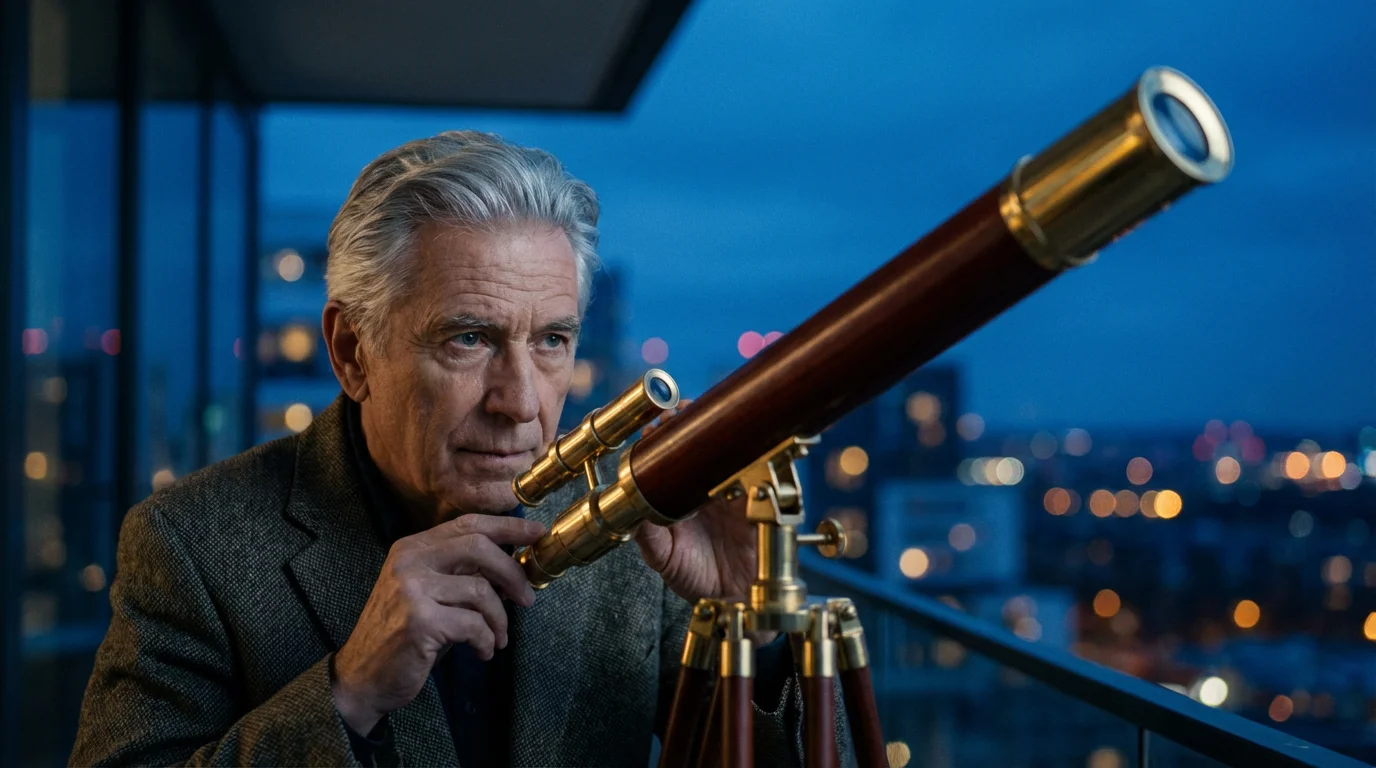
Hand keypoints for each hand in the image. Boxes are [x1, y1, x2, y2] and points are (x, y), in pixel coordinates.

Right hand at [331, 514, 545, 734]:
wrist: (362, 677)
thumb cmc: (402, 637)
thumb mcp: (428, 595)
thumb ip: (460, 574)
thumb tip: (510, 566)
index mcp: (412, 548)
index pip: (467, 524)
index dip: (507, 527)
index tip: (536, 534)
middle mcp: (409, 561)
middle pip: (479, 547)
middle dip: (512, 573)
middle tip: (527, 598)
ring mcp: (411, 590)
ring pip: (480, 590)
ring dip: (499, 619)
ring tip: (498, 638)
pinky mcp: (419, 621)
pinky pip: (473, 625)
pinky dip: (486, 641)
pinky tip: (482, 652)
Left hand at [634, 400, 757, 604]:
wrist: (734, 600)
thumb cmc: (697, 578)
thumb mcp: (664, 558)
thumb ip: (648, 537)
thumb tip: (631, 513)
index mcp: (683, 495)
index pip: (673, 456)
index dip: (664, 437)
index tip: (654, 427)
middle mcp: (709, 486)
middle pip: (701, 444)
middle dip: (688, 423)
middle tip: (675, 415)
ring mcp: (736, 489)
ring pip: (729, 449)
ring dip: (718, 432)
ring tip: (701, 421)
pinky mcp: (762, 497)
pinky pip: (762, 471)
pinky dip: (753, 453)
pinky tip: (739, 444)